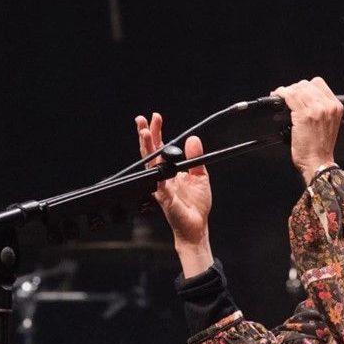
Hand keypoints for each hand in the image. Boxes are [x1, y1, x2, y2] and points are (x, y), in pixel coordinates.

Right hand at [135, 112, 212, 275]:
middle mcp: (162, 176)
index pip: (160, 147)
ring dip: (147, 147)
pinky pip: (160, 182)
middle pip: (150, 152)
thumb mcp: (201, 176)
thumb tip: (193, 139)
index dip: (157, 132)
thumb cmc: (196, 205)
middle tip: (142, 119)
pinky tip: (158, 159)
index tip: (156, 117)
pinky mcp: (164, 197)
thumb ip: (196, 158)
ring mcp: (161, 186)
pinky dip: (158, 171)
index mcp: (169, 170)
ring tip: (144, 132)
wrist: (196, 226)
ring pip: (150, 163)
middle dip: (145, 134)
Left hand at [271, 77, 341, 181]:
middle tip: (286, 98)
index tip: (297, 93)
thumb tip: (301, 98)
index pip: (318, 83)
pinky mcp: (304, 116)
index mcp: (336, 107)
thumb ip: (321, 109)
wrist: (318, 163)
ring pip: (297, 88)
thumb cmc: (320, 148)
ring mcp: (317, 110)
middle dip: (294, 89)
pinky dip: (281, 94)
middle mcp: (328, 106)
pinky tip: (277, 98)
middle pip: (306, 84)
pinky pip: (289, 96)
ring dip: (286, 91)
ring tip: (281, 98)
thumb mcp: (328, 124)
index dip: (305, 87)